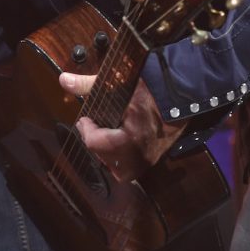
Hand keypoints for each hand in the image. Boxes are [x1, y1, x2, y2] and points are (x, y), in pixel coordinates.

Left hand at [59, 73, 186, 181]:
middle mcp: (141, 153)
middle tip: (94, 129)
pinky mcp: (156, 157)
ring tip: (105, 136)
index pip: (96, 143)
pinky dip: (122, 159)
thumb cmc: (152, 88)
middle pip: (106, 160)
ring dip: (108, 155)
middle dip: (96, 145)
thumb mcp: (119, 83)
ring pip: (120, 170)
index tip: (85, 119)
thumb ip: (88, 84)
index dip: (86, 130)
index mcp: (131, 137)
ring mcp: (150, 158)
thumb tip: (63, 79)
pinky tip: (119, 142)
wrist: (185, 92)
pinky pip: (133, 168)